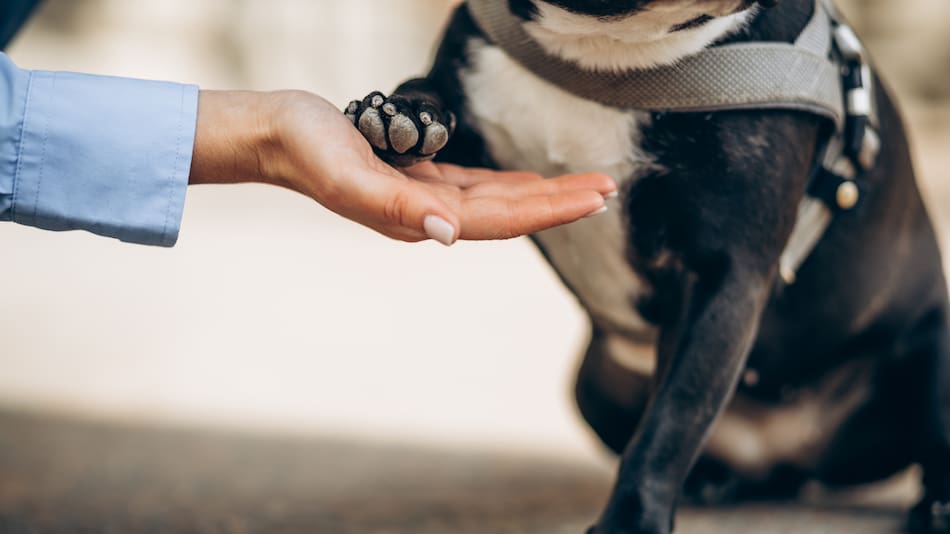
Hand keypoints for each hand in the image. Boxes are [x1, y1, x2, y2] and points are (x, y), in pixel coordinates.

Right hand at [190, 90, 616, 244]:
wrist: (276, 136)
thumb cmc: (307, 150)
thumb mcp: (347, 174)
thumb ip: (396, 206)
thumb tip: (448, 234)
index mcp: (419, 218)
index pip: (501, 218)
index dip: (550, 208)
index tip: (595, 197)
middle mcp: (428, 215)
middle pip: (510, 212)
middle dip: (561, 201)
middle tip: (610, 186)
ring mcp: (424, 199)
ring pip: (498, 201)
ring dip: (543, 194)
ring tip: (585, 187)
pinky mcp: (417, 179)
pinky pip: (476, 186)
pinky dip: (509, 184)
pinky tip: (530, 181)